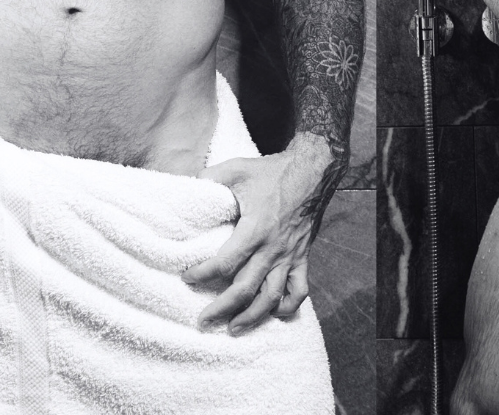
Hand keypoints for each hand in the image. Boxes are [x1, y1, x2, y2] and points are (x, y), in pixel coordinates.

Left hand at [183, 135, 336, 334]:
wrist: (313, 171)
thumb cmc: (271, 171)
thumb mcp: (236, 170)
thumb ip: (208, 179)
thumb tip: (185, 187)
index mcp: (255, 229)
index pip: (225, 262)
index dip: (203, 273)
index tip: (186, 277)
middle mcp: (273, 248)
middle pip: (245, 289)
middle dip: (222, 308)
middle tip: (203, 320)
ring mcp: (290, 256)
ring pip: (272, 297)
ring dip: (252, 317)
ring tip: (234, 328)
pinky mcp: (302, 257)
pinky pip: (299, 290)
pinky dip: (288, 306)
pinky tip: (275, 313)